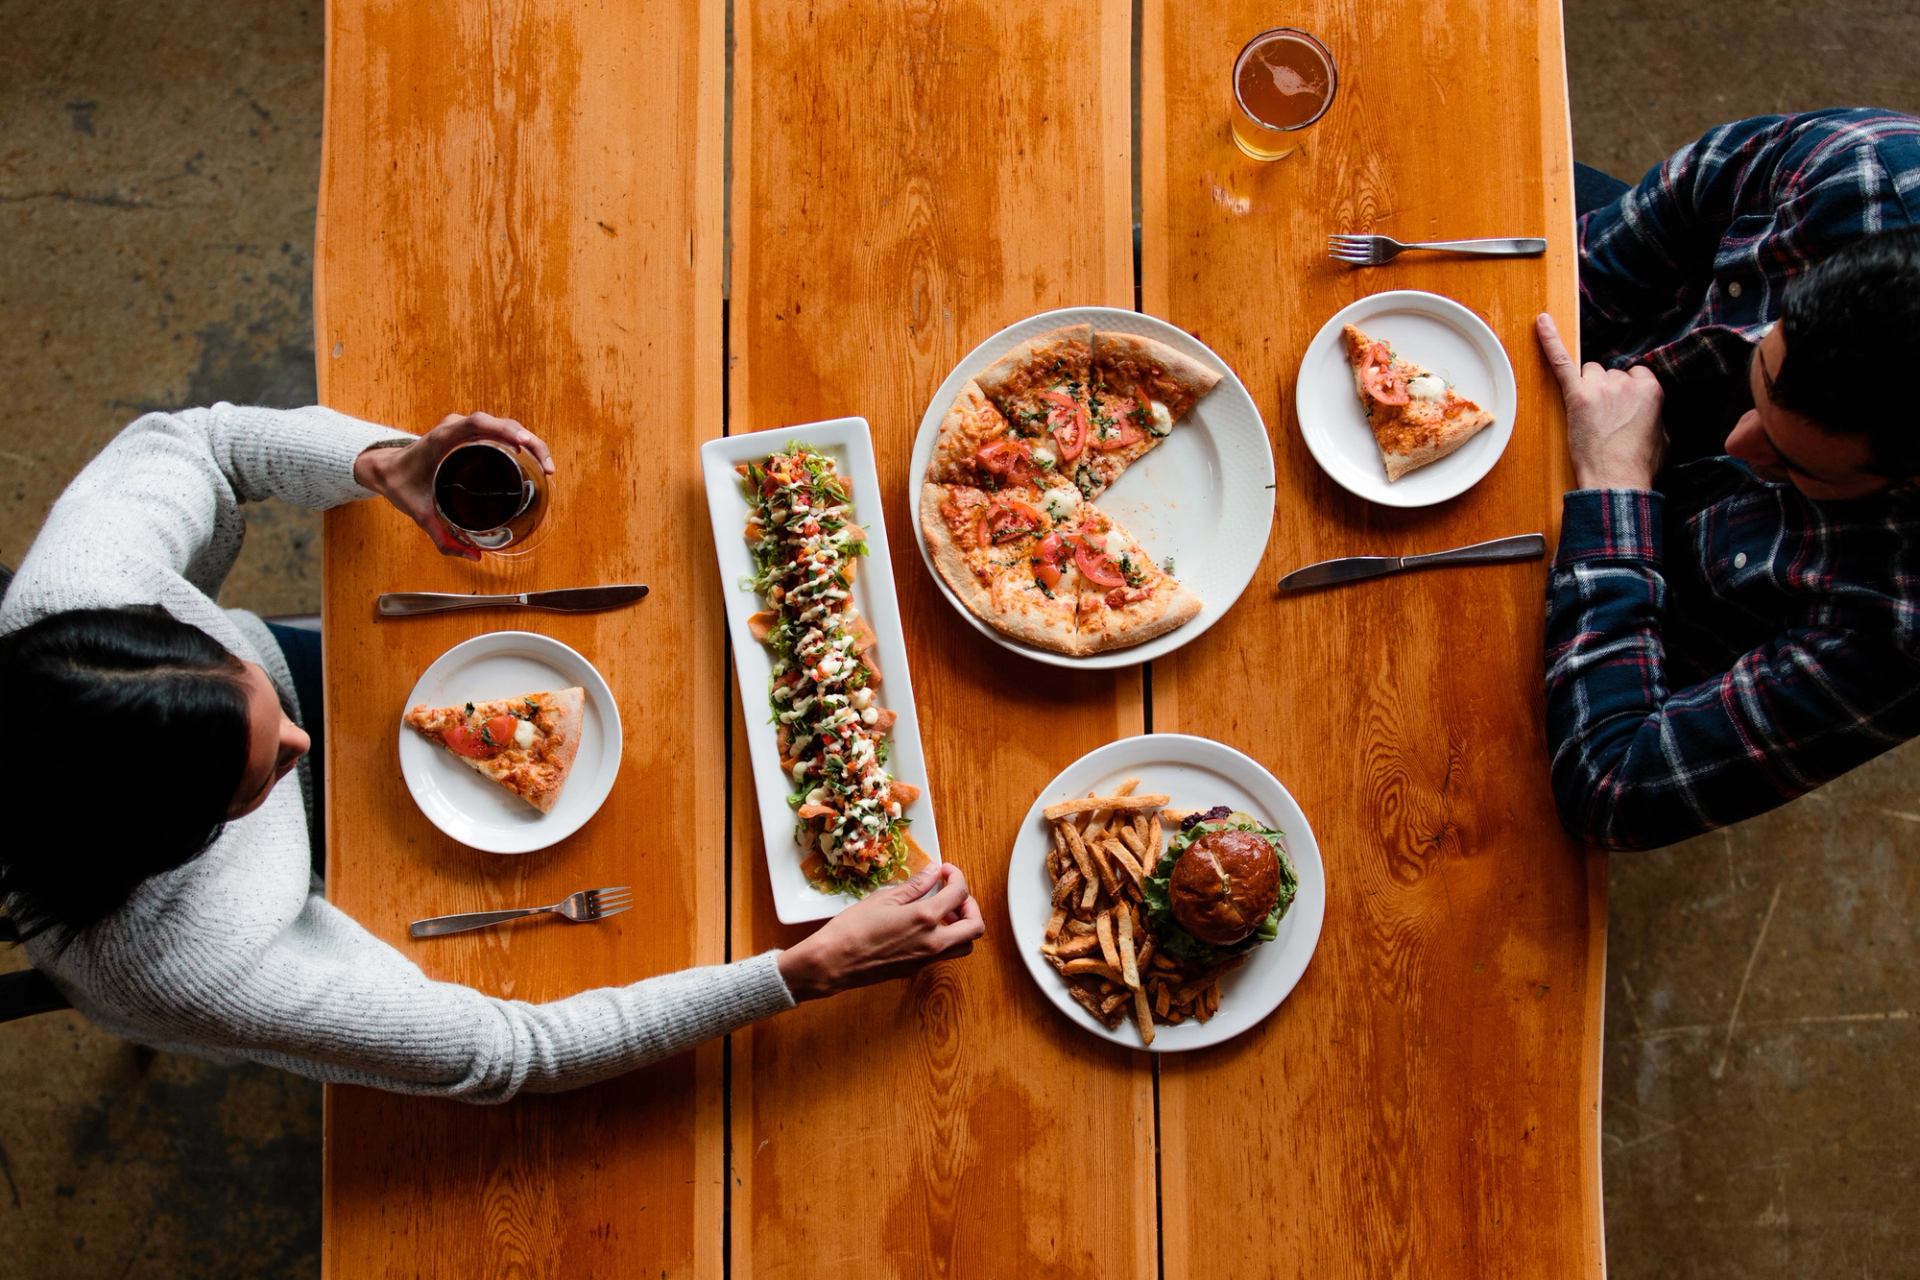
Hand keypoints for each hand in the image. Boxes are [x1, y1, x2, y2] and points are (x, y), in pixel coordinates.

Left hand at [354, 412, 555, 559]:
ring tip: (546, 465)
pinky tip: (534, 460)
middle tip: (546, 467)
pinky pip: (501, 431)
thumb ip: (443, 539)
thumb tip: (474, 556)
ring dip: (530, 441)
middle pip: (501, 423)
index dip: (504, 430)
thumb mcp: (420, 514)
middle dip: (529, 441)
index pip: (477, 423)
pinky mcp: (472, 435)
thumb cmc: (402, 485)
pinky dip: (520, 442)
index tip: (523, 446)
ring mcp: (465, 429)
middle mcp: (456, 428)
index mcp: (442, 438)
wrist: (386, 469)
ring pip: (505, 425)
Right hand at [776, 863, 985, 1001]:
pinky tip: (926, 926)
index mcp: (925, 918)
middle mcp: (933, 942)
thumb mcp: (883, 898)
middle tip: (952, 893)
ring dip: (962, 926)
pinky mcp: (917, 969)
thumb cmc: (852, 928)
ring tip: (942, 911)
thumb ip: (914, 885)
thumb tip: (933, 872)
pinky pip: (946, 954)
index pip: (959, 894)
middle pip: (975, 925)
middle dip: (970, 905)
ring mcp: (927, 959)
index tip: (945, 871)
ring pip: (965, 945)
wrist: (833, 963)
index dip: (957, 877)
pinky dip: (948, 938)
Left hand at [1535, 314, 1665, 489]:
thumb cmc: (1638, 465)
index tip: (1622, 412)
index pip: (1633, 375)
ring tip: (1591, 419)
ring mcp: (1601, 386)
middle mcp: (1627, 382)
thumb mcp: (1661, 435)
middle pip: (1608, 372)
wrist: (1617, 481)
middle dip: (1605, 393)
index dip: (1624, 394)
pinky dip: (1550, 340)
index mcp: (1652, 389)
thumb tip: (1645, 408)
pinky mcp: (1577, 395)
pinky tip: (1542, 321)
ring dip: (1587, 389)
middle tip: (1604, 422)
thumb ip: (1653, 412)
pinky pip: (1561, 361)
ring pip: (1589, 371)